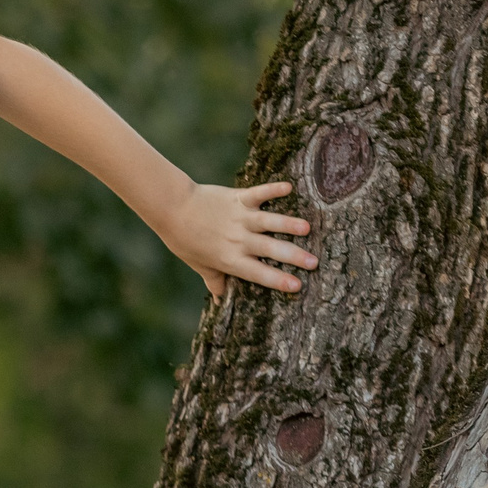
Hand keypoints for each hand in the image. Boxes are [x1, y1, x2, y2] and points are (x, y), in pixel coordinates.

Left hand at [158, 179, 314, 296]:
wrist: (172, 209)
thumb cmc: (185, 239)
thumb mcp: (199, 264)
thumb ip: (214, 280)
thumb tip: (220, 299)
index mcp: (229, 259)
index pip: (257, 273)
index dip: (277, 280)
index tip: (297, 285)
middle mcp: (237, 240)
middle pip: (269, 249)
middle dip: (293, 256)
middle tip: (314, 262)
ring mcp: (239, 218)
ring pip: (268, 222)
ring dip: (288, 224)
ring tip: (307, 228)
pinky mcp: (238, 198)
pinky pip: (258, 193)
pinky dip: (272, 189)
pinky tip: (288, 187)